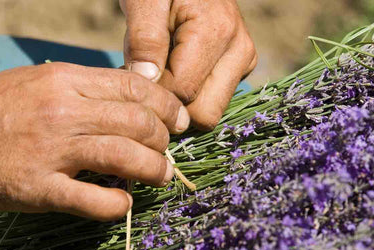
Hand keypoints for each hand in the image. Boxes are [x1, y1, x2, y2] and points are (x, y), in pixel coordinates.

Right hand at [0, 62, 189, 220]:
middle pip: (137, 122)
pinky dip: (118, 204)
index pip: (134, 86)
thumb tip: (131, 99)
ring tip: (161, 176)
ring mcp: (52, 150)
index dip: (165, 104)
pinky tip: (123, 202)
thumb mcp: (39, 81)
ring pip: (124, 157)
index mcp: (65, 81)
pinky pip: (93, 200)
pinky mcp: (40, 188)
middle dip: (163, 138)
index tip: (177, 119)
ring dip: (153, 170)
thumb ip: (85, 87)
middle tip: (166, 150)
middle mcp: (63, 111)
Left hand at [121, 0, 256, 129]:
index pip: (182, 92)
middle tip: (145, 79)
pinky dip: (189, 98)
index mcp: (217, 33)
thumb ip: (145, 39)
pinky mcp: (238, 69)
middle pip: (203, 114)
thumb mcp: (144, 1)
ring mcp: (242, 63)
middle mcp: (239, 52)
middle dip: (170, 105)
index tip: (130, 75)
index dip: (152, 92)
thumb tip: (148, 79)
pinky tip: (172, 72)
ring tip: (158, 72)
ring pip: (209, 114)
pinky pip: (211, 104)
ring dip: (180, 103)